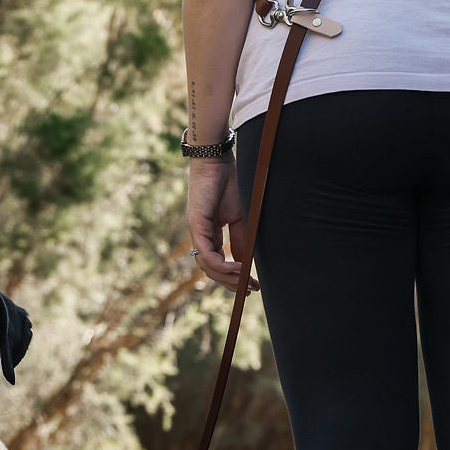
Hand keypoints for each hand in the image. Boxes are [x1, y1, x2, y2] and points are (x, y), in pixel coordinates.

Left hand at [186, 156, 259, 293]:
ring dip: (228, 277)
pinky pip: (207, 254)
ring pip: (207, 266)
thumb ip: (241, 240)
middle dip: (232, 283)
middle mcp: (200, 236)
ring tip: (246, 280)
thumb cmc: (229, 184)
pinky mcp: (197, 225)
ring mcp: (196, 232)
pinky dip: (222, 265)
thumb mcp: (240, 217)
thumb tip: (245, 263)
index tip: (253, 285)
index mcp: (210, 235)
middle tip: (251, 289)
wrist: (217, 160)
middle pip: (211, 271)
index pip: (218, 264)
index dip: (234, 277)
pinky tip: (239, 269)